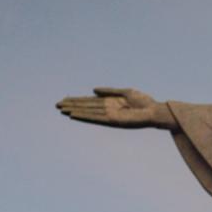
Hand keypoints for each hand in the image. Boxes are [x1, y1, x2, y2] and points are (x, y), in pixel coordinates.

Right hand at [55, 87, 177, 129]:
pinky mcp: (113, 121)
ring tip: (62, 110)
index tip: (64, 100)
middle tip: (57, 105)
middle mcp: (108, 110)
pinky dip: (85, 117)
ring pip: (88, 113)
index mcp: (110, 103)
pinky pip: (96, 118)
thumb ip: (109, 91)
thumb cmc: (144, 102)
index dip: (77, 100)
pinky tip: (75, 115)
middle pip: (86, 107)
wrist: (155, 110)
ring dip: (75, 111)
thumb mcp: (125, 92)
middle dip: (72, 106)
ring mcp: (110, 116)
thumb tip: (93, 90)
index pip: (90, 102)